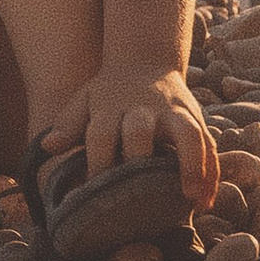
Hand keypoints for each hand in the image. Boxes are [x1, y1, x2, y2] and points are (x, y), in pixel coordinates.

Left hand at [43, 64, 216, 203]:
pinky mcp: (195, 118)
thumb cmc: (108, 92)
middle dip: (138, 158)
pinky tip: (206, 200)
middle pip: (139, 130)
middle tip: (138, 195)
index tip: (93, 189)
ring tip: (192, 197)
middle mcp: (143, 109)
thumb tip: (48, 145)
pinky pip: (208, 144)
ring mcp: (174, 112)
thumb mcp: (84, 99)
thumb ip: (67, 123)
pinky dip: (210, 171)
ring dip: (191, 165)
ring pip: (186, 134)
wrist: (144, 60)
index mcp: (111, 106)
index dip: (96, 160)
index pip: (100, 132)